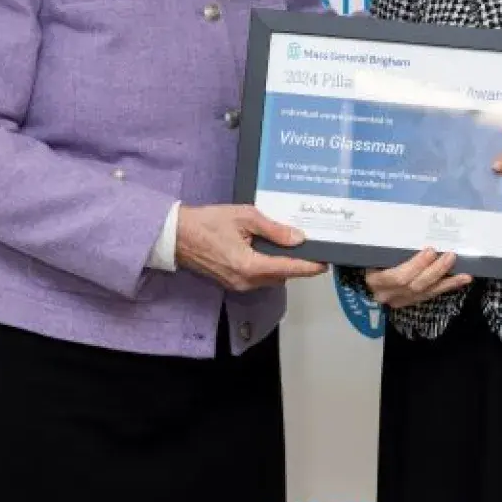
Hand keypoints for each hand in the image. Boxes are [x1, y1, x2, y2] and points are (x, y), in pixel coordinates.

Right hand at [176, 206, 326, 291]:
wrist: (176, 236)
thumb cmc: (207, 223)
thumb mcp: (244, 217)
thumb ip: (273, 229)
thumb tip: (297, 237)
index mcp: (250, 266)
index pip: (288, 268)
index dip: (309, 266)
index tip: (325, 263)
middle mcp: (246, 281)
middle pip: (282, 275)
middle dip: (297, 263)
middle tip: (311, 247)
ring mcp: (238, 285)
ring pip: (271, 277)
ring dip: (282, 264)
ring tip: (291, 245)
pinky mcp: (232, 282)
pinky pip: (259, 277)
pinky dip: (268, 265)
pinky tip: (269, 249)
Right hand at [364, 248, 472, 309]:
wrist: (366, 275)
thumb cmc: (371, 256)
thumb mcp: (376, 250)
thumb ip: (390, 245)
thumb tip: (411, 224)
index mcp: (375, 279)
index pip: (396, 276)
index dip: (416, 265)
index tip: (430, 250)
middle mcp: (386, 294)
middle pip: (414, 285)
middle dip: (434, 271)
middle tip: (450, 256)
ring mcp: (399, 300)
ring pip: (426, 292)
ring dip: (446, 281)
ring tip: (464, 273)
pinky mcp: (411, 302)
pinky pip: (431, 295)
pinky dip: (448, 286)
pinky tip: (462, 279)